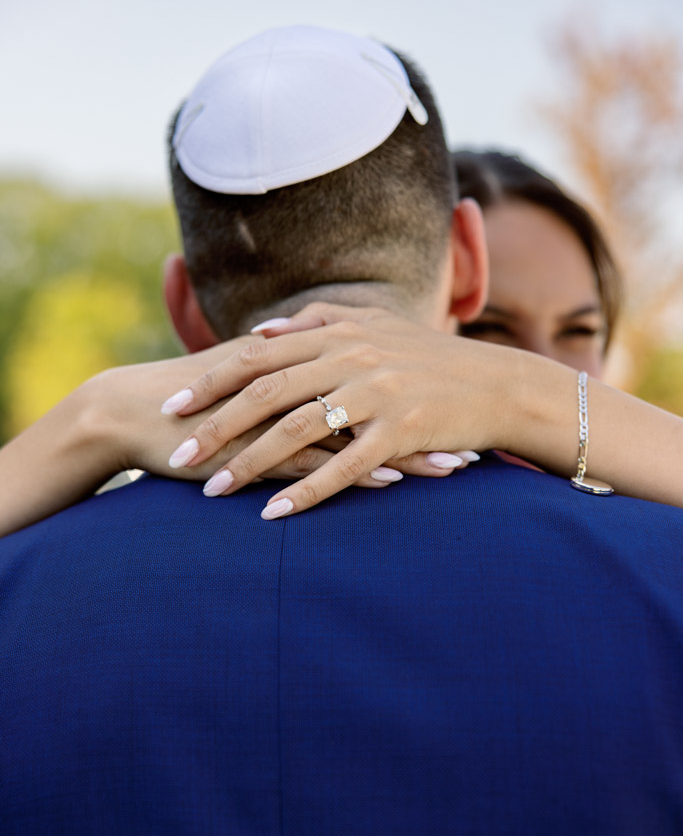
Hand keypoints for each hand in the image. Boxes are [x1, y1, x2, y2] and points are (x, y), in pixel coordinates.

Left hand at [158, 303, 512, 518]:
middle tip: (178, 456)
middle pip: (266, 393)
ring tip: (212, 490)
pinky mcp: (400, 430)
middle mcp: (351, 358)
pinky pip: (343, 468)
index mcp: (339, 333)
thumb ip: (318, 322)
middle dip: (215, 426)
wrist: (498, 384)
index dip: (210, 381)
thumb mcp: (376, 325)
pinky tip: (274, 514)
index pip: (258, 356)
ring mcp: (376, 394)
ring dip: (248, 462)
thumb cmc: (431, 358)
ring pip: (296, 430)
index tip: (173, 406)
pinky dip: (306, 492)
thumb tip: (262, 332)